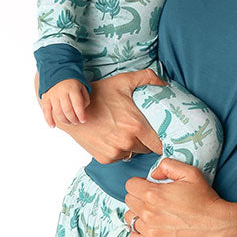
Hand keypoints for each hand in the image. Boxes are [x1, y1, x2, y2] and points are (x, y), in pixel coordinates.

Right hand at [36, 68, 165, 163]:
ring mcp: (115, 152)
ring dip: (132, 146)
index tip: (163, 138)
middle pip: (147, 149)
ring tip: (123, 132)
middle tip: (139, 130)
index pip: (159, 144)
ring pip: (133, 153)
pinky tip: (112, 137)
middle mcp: (126, 141)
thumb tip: (164, 83)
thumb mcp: (122, 82)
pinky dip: (118, 150)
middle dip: (146, 141)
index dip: (162, 142)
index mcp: (135, 125)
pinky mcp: (104, 158)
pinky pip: (119, 157)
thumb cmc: (98, 94)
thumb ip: (146, 78)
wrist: (72, 108)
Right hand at [39, 78, 89, 126]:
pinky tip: (53, 126)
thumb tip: (82, 111)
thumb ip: (84, 98)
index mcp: (72, 88)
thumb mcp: (82, 85)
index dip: (81, 115)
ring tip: (69, 122)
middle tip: (77, 122)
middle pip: (68, 111)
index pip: (77, 105)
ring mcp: (52, 95)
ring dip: (64, 120)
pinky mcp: (45, 97)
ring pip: (58, 112)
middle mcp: (61, 92)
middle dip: (74, 119)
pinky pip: (46, 111)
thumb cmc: (72, 80)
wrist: (56, 69)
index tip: (84, 120)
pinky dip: (49, 120)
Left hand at [123, 158, 236, 236]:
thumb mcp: (190, 173)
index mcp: (153, 194)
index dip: (140, 184)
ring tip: (153, 214)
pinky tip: (152, 227)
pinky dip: (139, 231)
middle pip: (129, 201)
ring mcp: (150, 231)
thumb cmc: (205, 199)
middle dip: (139, 197)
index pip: (130, 185)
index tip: (149, 187)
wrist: (217, 226)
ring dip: (138, 214)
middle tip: (154, 200)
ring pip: (130, 218)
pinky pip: (134, 236)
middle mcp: (148, 213)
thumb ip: (167, 166)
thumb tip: (153, 174)